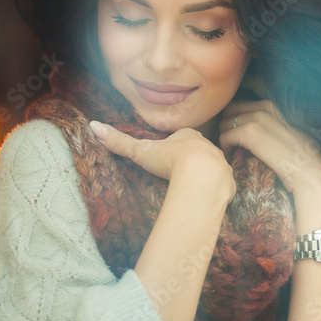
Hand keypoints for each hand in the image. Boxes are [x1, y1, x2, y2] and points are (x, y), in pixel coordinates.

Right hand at [89, 121, 235, 197]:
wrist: (202, 176)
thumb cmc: (171, 160)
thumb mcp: (141, 151)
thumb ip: (119, 141)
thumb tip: (93, 125)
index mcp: (189, 136)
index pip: (182, 136)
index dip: (175, 144)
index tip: (167, 154)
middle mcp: (207, 146)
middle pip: (199, 150)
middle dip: (192, 158)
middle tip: (180, 170)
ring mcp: (220, 163)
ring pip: (213, 166)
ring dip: (205, 173)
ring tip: (194, 185)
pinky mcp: (227, 181)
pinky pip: (221, 184)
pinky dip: (215, 189)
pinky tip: (206, 195)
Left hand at [217, 101, 320, 196]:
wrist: (309, 171)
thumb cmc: (297, 158)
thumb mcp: (283, 133)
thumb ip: (267, 126)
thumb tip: (248, 130)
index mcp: (271, 106)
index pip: (238, 104)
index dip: (232, 119)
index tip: (233, 134)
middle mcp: (264, 107)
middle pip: (229, 112)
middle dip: (226, 127)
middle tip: (230, 145)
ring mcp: (257, 118)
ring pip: (225, 124)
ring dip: (225, 138)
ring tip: (232, 152)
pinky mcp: (250, 132)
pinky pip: (225, 136)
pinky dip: (226, 148)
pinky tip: (233, 158)